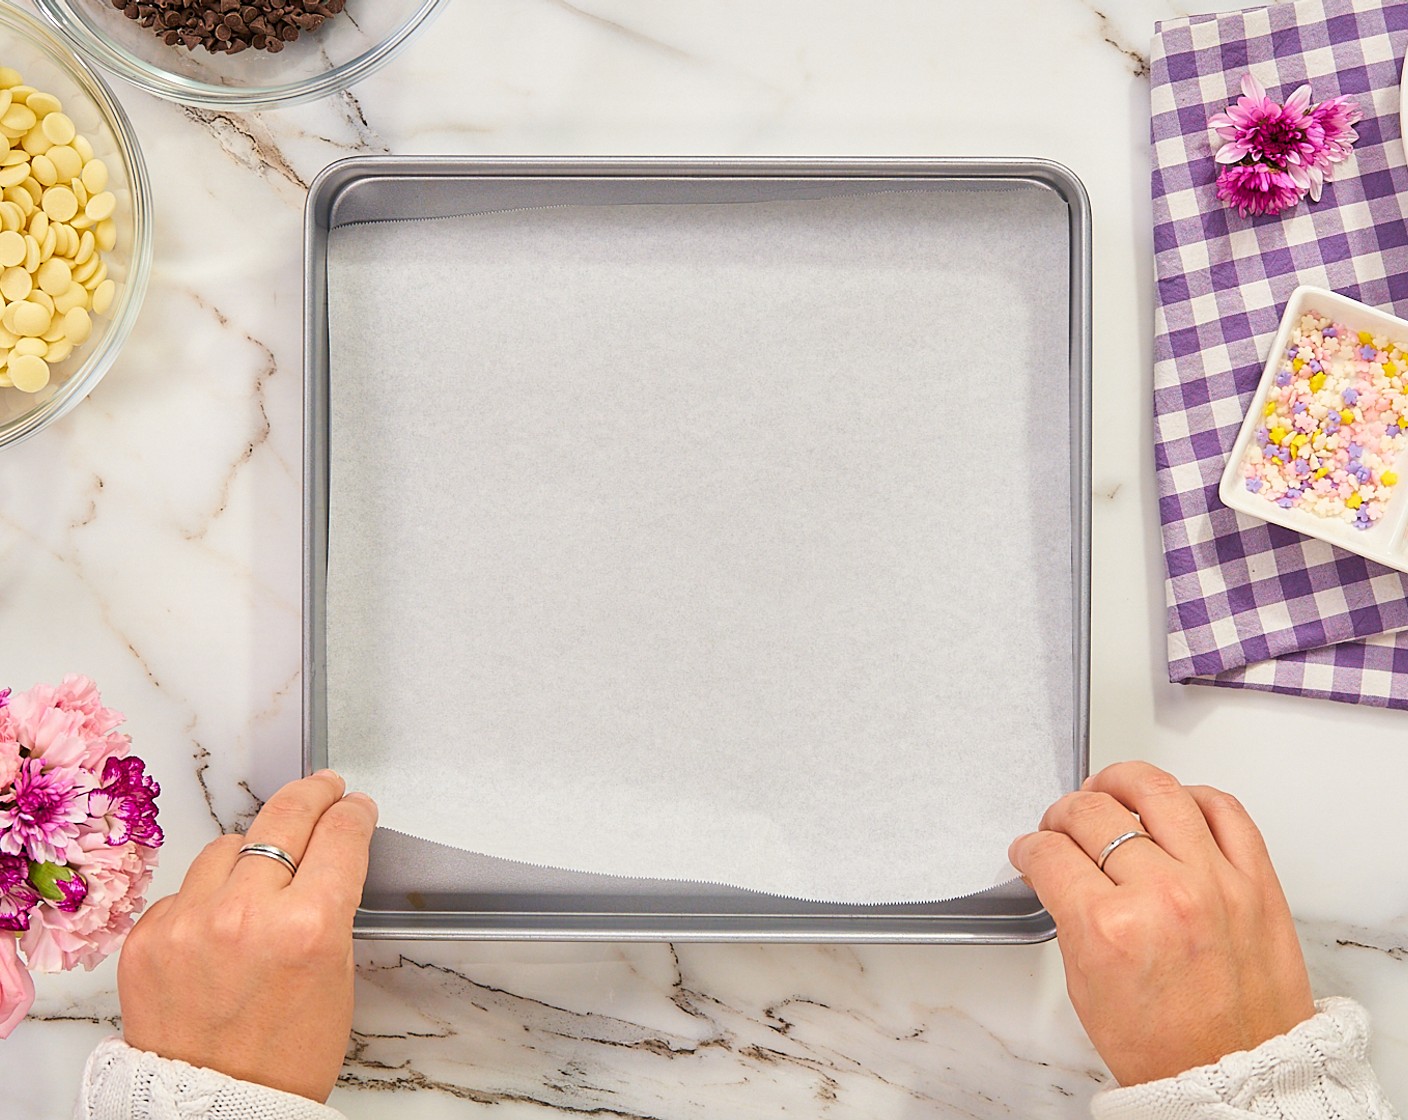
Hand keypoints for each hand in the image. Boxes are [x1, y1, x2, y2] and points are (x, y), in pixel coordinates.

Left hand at [118, 770, 377, 1101]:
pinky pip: (185, 888)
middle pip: (285, 815)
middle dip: (312, 794)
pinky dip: (206, 897)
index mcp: (308, 927)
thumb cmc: (286, 1055)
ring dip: (251, 851)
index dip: (353, 812)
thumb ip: (328, 904)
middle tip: (323, 788)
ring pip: (228, 843)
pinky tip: (219, 925)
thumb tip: (325, 853)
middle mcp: (246, 915)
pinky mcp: (147, 937)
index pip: (340, 834)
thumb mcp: (336, 973)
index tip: (353, 806)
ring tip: (264, 874)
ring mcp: (189, 923)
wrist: (214, 1108)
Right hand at [1008, 761, 1314, 1087]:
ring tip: (1110, 792)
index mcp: (1109, 929)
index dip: (1030, 847)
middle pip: (1093, 812)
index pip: (1050, 853)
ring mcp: (1215, 882)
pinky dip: (1191, 796)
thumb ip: (1069, 913)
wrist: (1237, 1077)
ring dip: (1120, 782)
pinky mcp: (1257, 881)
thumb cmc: (1164, 1045)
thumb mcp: (1084, 983)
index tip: (1032, 849)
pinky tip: (1171, 806)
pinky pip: (1224, 809)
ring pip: (1157, 790)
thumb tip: (1059, 867)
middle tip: (1062, 826)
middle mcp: (1162, 896)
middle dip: (1063, 814)